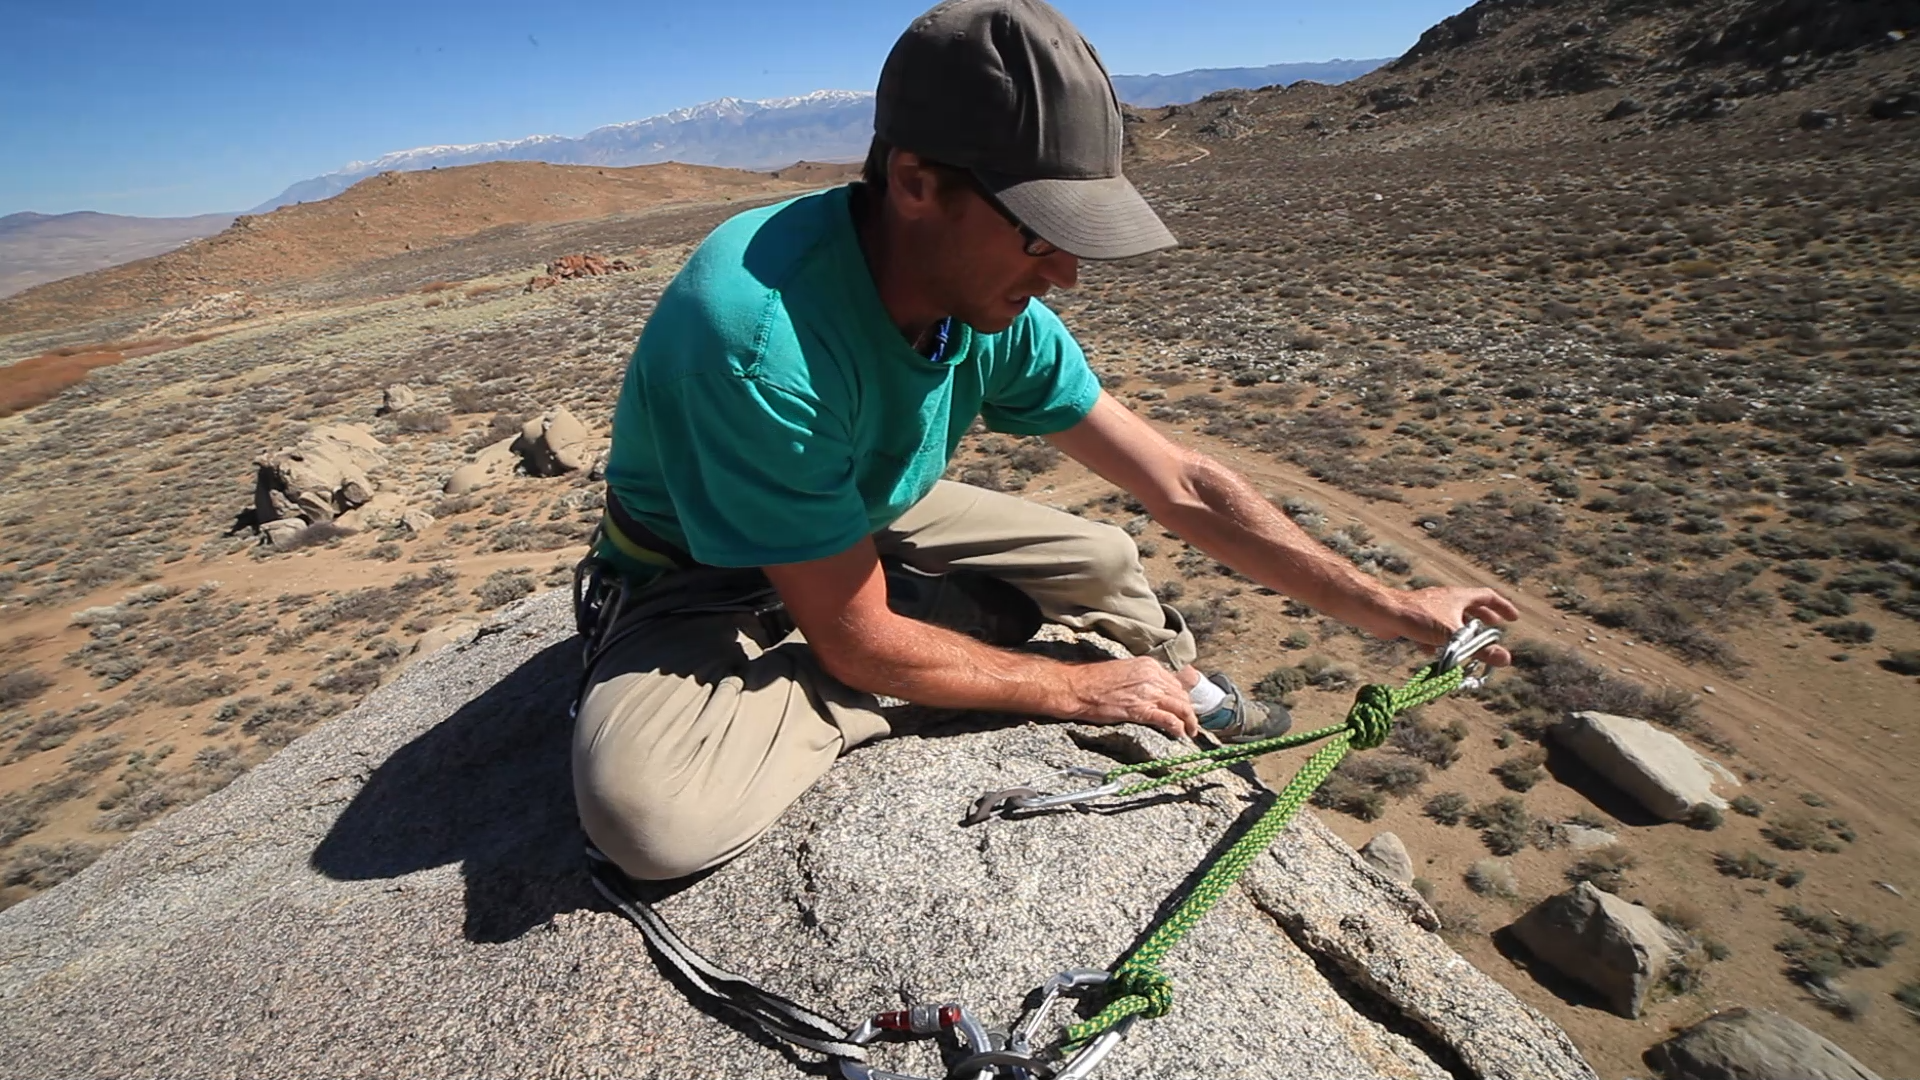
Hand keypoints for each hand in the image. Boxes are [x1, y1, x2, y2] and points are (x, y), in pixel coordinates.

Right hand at [1059, 657, 1198, 738]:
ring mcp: (1147, 693)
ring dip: (1189, 721)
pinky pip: (1167, 719)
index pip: (1176, 682)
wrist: (1077, 688)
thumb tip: (1152, 690)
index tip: (1185, 706)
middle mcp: (1152, 677)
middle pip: (1181, 695)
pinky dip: (1178, 728)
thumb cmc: (1094, 681)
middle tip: (1191, 722)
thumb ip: (1142, 679)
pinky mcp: (1140, 709)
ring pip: (1180, 707)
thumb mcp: (1124, 671)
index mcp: (1148, 665)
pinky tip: (1181, 734)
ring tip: (1191, 731)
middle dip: (1189, 710)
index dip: (1183, 697)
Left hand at [1390, 587, 1520, 666]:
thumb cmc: (1417, 618)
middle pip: (1470, 606)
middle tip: (1495, 627)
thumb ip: (1479, 649)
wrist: (1381, 613)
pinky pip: (1431, 630)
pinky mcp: (1414, 620)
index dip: (1502, 607)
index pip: (1487, 596)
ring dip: (1461, 631)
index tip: (1513, 618)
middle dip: (1484, 617)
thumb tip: (1506, 659)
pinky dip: (1437, 642)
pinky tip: (1435, 654)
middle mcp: (1445, 599)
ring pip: (1450, 619)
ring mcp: (1429, 609)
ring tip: (1468, 645)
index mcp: (1458, 597)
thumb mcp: (1453, 636)